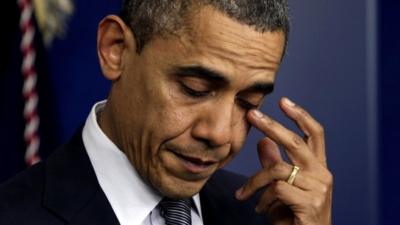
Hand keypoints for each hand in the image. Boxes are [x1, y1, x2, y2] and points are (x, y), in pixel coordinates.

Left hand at [235, 97, 331, 224]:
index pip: (314, 134)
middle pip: (296, 142)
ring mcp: (319, 188)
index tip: (284, 100)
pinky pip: (276, 189)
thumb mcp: (279, 188)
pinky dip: (262, 198)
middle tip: (252, 115)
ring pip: (278, 169)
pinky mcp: (310, 202)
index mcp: (318, 168)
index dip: (300, 115)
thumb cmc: (292, 217)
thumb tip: (262, 142)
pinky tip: (260, 209)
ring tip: (245, 195)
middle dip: (271, 126)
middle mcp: (323, 174)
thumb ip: (273, 165)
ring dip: (255, 182)